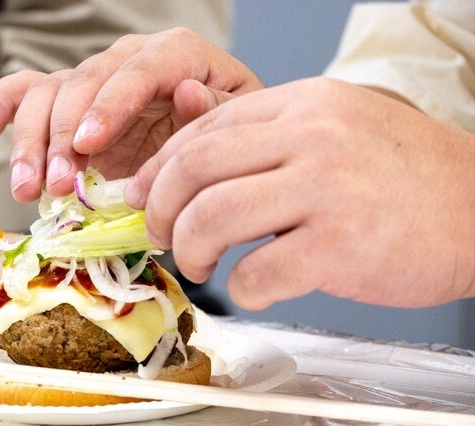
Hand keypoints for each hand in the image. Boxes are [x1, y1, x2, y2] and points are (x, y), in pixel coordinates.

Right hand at [0, 27, 261, 201]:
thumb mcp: (234, 123)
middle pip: (82, 83)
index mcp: (175, 55)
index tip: (86, 145)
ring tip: (28, 189)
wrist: (208, 141)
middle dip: (63, 136)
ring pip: (48, 93)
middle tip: (58, 186)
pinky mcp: (71, 103)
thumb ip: (213, 111)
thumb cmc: (223, 131)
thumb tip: (187, 92)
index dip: (109, 105)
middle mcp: (128, 59)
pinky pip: (29, 92)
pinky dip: (1, 106)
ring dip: (30, 140)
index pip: (138, 70)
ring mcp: (95, 81)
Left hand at [126, 77, 474, 308]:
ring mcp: (328, 190)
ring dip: (190, 249)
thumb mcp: (334, 127)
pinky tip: (254, 287)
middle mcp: (313, 138)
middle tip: (164, 235)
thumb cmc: (401, 174)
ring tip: (198, 264)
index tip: (146, 195)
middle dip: (162, 209)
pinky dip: (242, 288)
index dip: (161, 166)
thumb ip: (263, 129)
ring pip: (214, 216)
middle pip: (195, 168)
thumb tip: (187, 118)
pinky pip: (259, 272)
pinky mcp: (343, 245)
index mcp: (305, 106)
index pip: (204, 128)